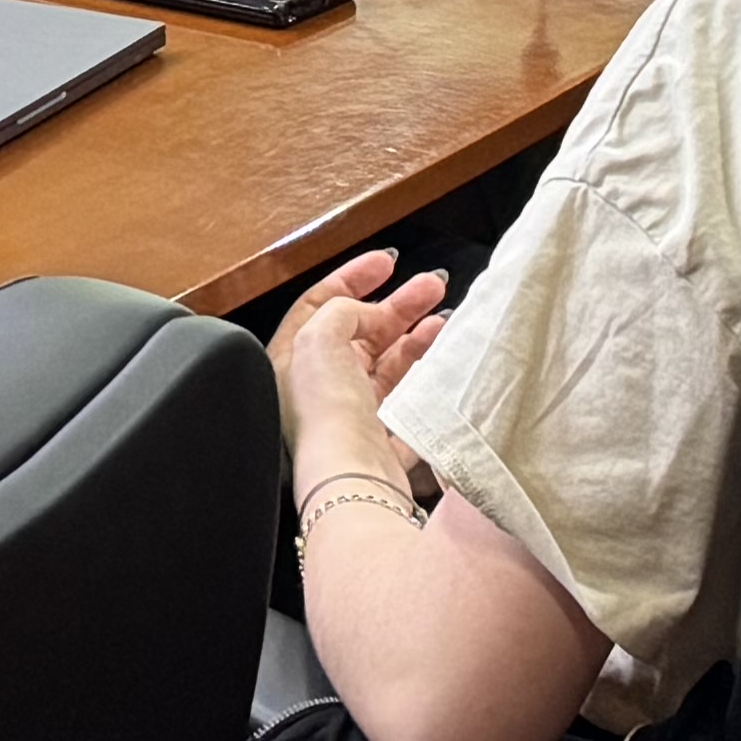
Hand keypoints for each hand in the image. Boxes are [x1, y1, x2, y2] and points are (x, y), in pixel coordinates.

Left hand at [271, 247, 452, 476]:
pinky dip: (430, 381)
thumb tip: (362, 308)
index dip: (354, 277)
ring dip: (418, 339)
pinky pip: (411, 404)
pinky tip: (445, 364)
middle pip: (363, 334)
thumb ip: (339, 308)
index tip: (388, 262)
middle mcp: (320, 389)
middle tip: (433, 286)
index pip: (321, 305)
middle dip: (400, 306)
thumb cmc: (325, 412)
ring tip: (446, 320)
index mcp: (294, 360)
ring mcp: (353, 417)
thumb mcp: (319, 337)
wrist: (351, 478)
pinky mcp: (383, 444)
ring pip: (390, 367)